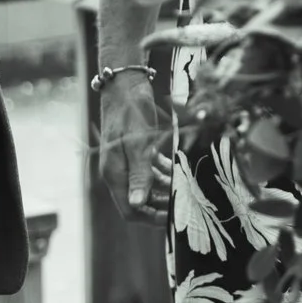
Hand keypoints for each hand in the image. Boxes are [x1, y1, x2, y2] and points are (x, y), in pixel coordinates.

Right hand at [97, 75, 173, 227]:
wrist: (125, 84)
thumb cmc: (131, 112)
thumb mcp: (138, 143)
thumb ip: (139, 175)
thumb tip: (138, 204)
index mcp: (115, 173)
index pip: (130, 210)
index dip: (151, 218)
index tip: (174, 218)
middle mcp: (118, 171)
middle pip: (140, 201)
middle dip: (162, 205)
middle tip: (186, 204)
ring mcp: (126, 161)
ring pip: (147, 186)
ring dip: (165, 189)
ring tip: (187, 188)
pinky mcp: (134, 151)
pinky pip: (149, 170)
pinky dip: (163, 173)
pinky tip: (178, 170)